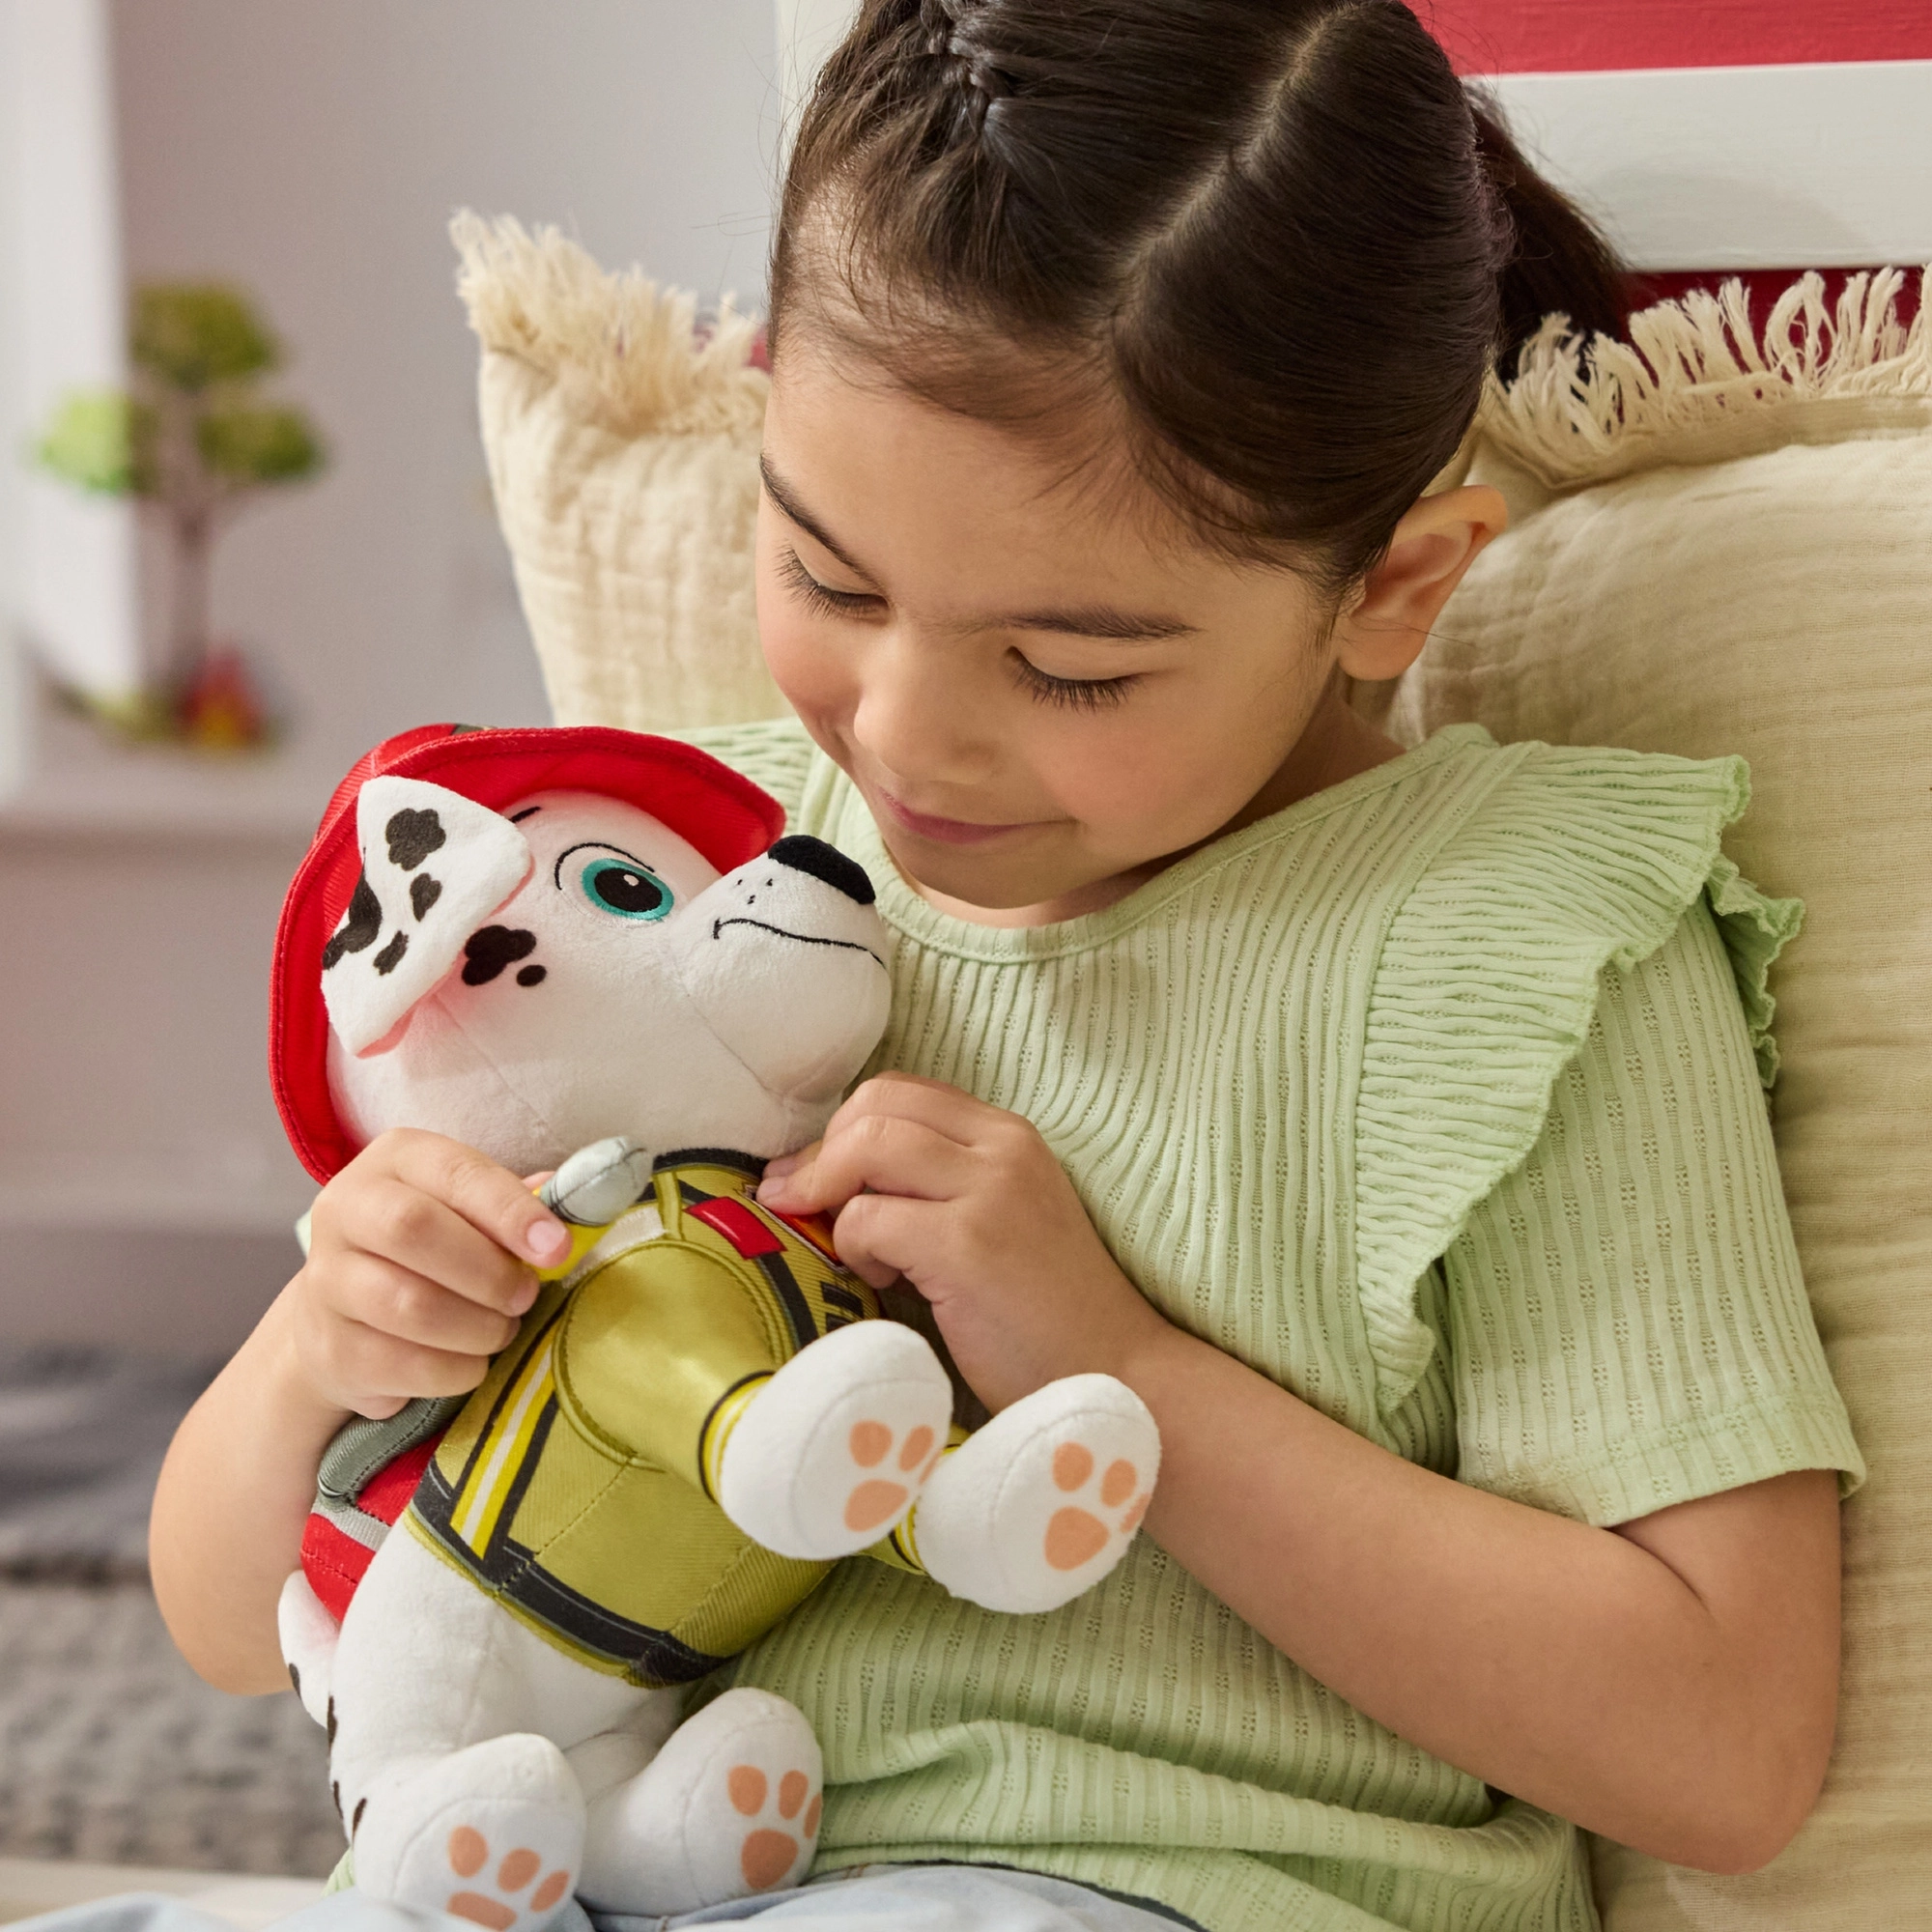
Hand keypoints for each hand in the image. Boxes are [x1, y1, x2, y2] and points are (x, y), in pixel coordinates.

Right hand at [290, 1128, 569, 1418]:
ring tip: (500, 1331)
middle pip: (414, 1229)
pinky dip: (452, 1370)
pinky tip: (470, 1363)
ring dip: (476, 1327)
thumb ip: (517, 1205)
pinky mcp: (327, 1346)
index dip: (511, 1211)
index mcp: (395, 1160)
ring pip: (407, 1304)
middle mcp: (346, 1208)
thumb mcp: (470, 1210)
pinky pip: (399, 1364)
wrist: (346, 1314)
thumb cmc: (432, 1249)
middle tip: (524, 1297)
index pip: (456, 1173)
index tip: (556, 1249)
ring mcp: (326, 1279)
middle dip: (487, 1271)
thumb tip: (575, 1206)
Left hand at [755, 1074, 1169, 1412]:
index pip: (899, 1090)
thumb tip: (826, 1174)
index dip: (843, 1127)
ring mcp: (988, 1192)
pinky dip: (855, 1249)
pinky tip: (887, 1282)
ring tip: (856, 1251)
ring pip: (864, 1147)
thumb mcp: (998, 1219)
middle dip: (821, 1156)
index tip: (815, 1178)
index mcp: (1009, 1135)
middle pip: (874, 1106)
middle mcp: (1002, 1147)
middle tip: (802, 1208)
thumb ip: (936, 1182)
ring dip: (833, 1197)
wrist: (1116, 1377)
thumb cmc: (1044, 1315)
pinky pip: (868, 1218)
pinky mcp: (968, 1244)